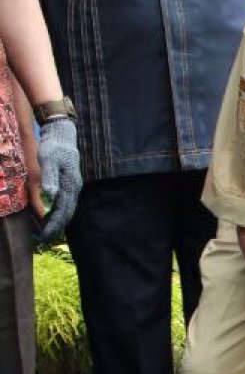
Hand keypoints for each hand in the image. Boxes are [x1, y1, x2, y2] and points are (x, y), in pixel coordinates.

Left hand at [35, 117, 81, 245]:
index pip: (62, 212)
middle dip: (54, 229)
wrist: (62, 134)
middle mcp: (74, 189)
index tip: (43, 236)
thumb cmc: (54, 146)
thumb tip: (50, 194)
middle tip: (41, 240)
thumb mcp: (49, 160)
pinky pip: (65, 205)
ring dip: (56, 223)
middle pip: (66, 215)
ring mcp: (73, 187)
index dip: (52, 226)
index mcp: (70, 186)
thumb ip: (50, 177)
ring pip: (66, 211)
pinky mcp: (69, 184)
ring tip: (44, 232)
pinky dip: (57, 214)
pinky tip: (49, 217)